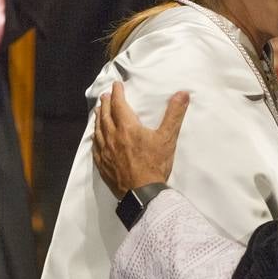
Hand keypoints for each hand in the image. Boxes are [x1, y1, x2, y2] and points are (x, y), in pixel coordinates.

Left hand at [92, 81, 189, 197]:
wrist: (142, 193)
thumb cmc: (155, 165)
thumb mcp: (167, 138)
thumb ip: (174, 115)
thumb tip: (182, 94)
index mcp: (127, 128)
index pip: (119, 105)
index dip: (117, 93)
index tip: (116, 85)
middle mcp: (113, 137)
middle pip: (105, 115)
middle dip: (105, 103)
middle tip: (105, 96)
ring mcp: (106, 152)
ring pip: (98, 130)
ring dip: (98, 118)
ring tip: (98, 111)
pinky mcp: (103, 165)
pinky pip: (96, 147)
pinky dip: (95, 138)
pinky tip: (96, 137)